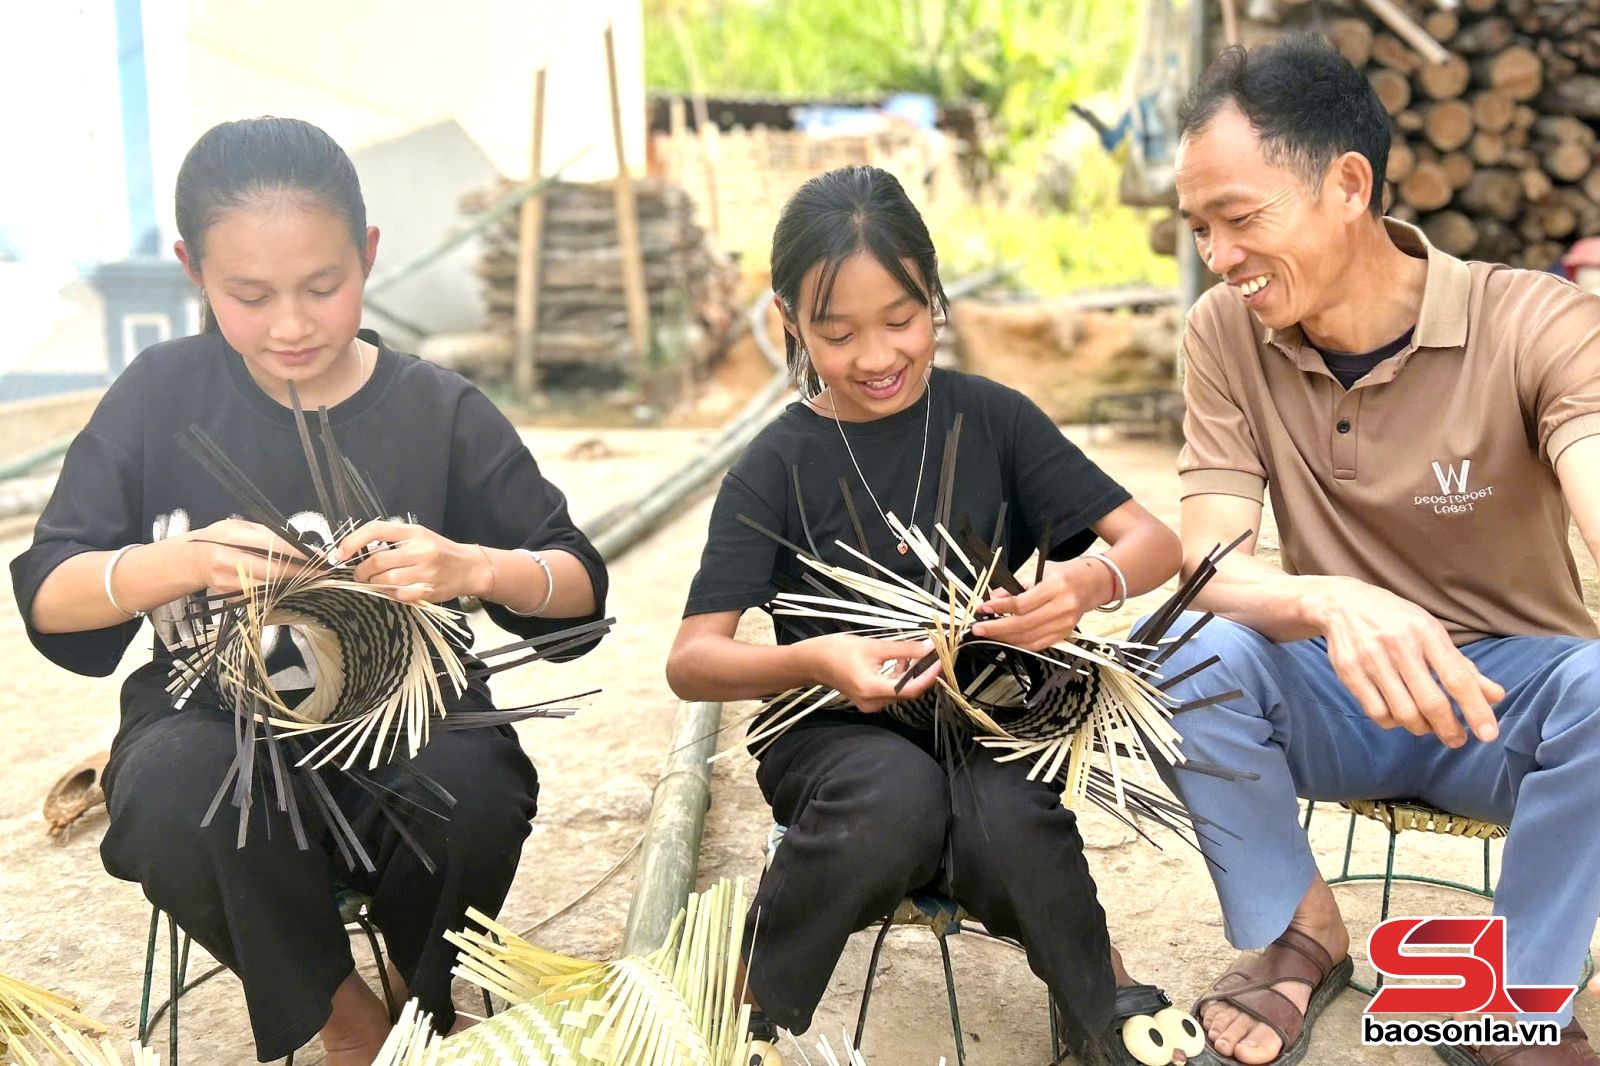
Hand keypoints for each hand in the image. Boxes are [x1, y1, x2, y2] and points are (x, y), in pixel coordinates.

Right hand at [183, 518, 311, 594]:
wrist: (193, 560)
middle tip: (323, 573)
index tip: (321, 557)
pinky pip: (262, 599)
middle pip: (276, 572)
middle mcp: (231, 563)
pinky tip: (293, 590)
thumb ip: (269, 535)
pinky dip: (279, 595)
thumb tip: (302, 546)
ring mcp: (230, 584)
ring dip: (294, 586)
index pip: (275, 547)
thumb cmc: (221, 538)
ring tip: (313, 581)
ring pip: (271, 589)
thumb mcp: (242, 526)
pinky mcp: (232, 599)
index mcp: (235, 539)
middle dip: (303, 573)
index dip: (301, 554)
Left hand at [335, 520, 491, 603]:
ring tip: (376, 583)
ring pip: (385, 580)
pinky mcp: (429, 590)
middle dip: (361, 571)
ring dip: (374, 584)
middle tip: (359, 575)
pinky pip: (399, 595)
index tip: (339, 554)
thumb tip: (358, 551)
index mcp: (414, 532)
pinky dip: (390, 595)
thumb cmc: (438, 551)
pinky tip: (393, 591)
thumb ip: (392, 541)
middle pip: (377, 560)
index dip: (352, 542)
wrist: (469, 567)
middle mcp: (420, 549)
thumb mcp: (418, 536)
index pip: (375, 530)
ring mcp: (426, 571)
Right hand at [801, 634, 942, 712]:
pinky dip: (900, 677)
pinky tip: (902, 661)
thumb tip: (930, 648)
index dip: (929, 676)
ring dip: (913, 674)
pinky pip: (892, 691)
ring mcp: (870, 704)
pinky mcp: (869, 701)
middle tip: (935, 654)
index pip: (911, 689)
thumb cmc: (837, 651)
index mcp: (872, 689)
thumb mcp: (874, 646)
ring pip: (901, 692)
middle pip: (908, 692)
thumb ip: (904, 649)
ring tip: (919, 654)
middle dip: (924, 673)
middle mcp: (873, 703)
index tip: (941, 660)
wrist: (812, 662)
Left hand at [972, 557, 1109, 650]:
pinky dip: (1019, 644)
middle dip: (997, 628)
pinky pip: (1038, 645)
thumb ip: (1016, 586)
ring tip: (988, 634)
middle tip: (978, 628)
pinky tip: (1006, 639)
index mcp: (1056, 587)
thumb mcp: (1040, 571)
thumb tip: (992, 598)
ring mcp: (1065, 624)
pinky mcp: (1065, 634)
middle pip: (1023, 624)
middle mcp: (1062, 608)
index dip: (1000, 607)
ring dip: (1005, 638)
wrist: (1093, 584)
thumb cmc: (1064, 574)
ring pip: (1029, 638)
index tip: (983, 607)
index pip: (1022, 603)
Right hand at [1307, 577, 1504, 747]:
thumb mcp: (1432, 633)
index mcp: (1426, 633)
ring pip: (1403, 712)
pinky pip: (1377, 712)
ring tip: (1428, 726)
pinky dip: (1393, 722)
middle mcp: (1398, 645)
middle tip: (1458, 741)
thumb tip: (1496, 697)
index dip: (1475, 709)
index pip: (1457, 678)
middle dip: (1449, 728)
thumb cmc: (1397, 621)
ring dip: (1422, 727)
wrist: (1342, 604)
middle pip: (1430, 701)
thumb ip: (1462, 666)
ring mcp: (1371, 660)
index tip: (1488, 734)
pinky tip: (1399, 716)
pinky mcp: (1349, 672)